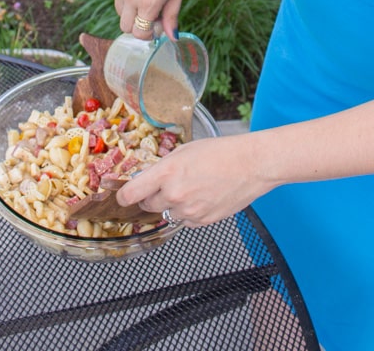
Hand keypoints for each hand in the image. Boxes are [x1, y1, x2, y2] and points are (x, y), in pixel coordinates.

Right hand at [112, 0, 186, 40]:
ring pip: (120, 12)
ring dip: (132, 13)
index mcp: (148, 2)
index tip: (158, 27)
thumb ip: (172, 17)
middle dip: (138, 26)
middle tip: (153, 14)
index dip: (149, 34)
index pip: (140, 33)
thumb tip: (171, 38)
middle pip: (126, 27)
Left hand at [116, 133, 266, 226]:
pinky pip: (185, 221)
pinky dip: (188, 212)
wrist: (250, 165)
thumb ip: (164, 167)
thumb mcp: (185, 151)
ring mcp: (188, 210)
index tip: (122, 197)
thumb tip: (150, 179)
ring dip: (171, 205)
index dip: (124, 196)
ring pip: (167, 214)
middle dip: (151, 198)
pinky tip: (201, 197)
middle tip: (164, 186)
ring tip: (190, 188)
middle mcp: (174, 194)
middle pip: (147, 206)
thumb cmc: (221, 152)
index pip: (132, 193)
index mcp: (167, 172)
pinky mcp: (202, 221)